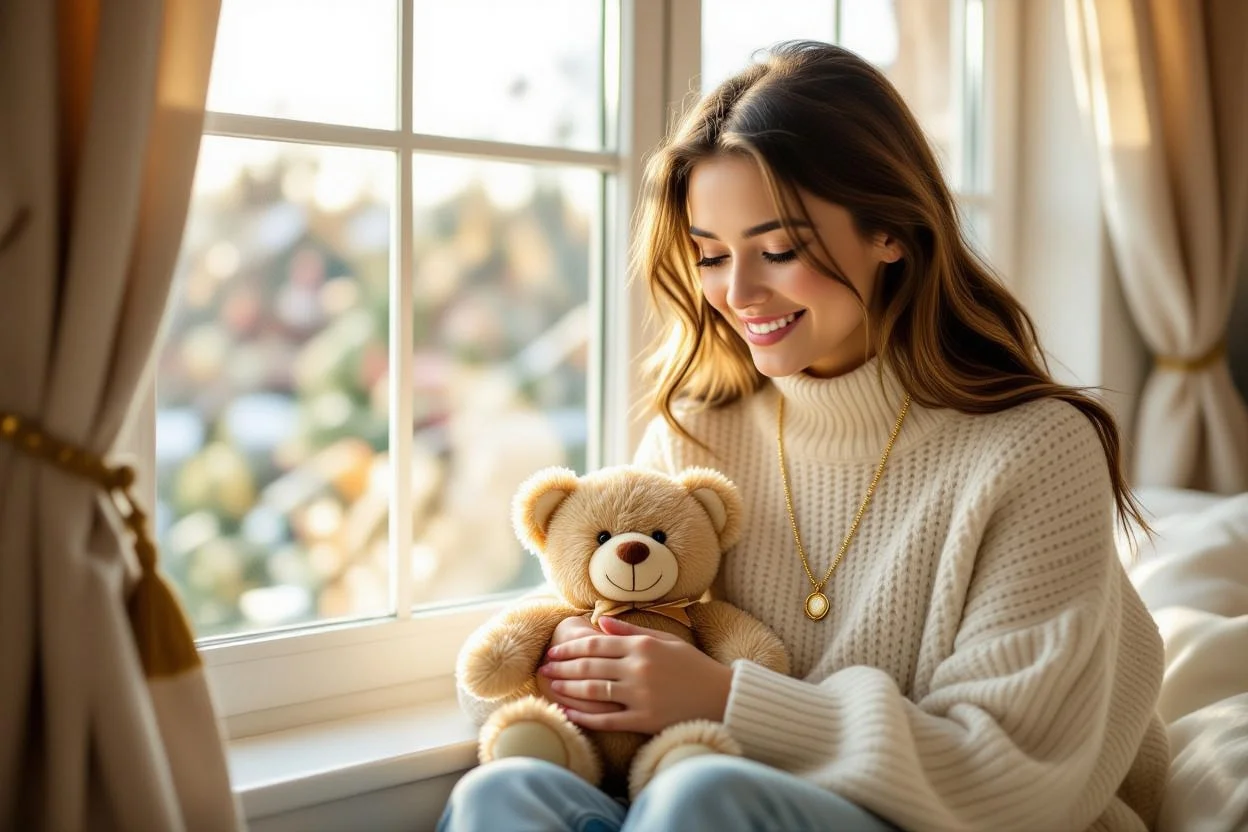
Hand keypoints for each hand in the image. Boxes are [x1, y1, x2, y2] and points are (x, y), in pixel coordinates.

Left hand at [538, 616, 733, 734]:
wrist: (721, 697)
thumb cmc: (693, 666)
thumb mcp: (665, 640)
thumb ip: (630, 631)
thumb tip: (599, 622)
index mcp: (643, 646)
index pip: (596, 644)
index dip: (570, 648)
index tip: (553, 651)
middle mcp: (638, 669)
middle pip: (590, 666)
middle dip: (562, 667)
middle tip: (543, 668)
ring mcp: (640, 696)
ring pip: (593, 691)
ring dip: (567, 689)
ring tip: (550, 686)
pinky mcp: (644, 720)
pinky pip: (607, 719)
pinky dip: (585, 716)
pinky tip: (568, 712)